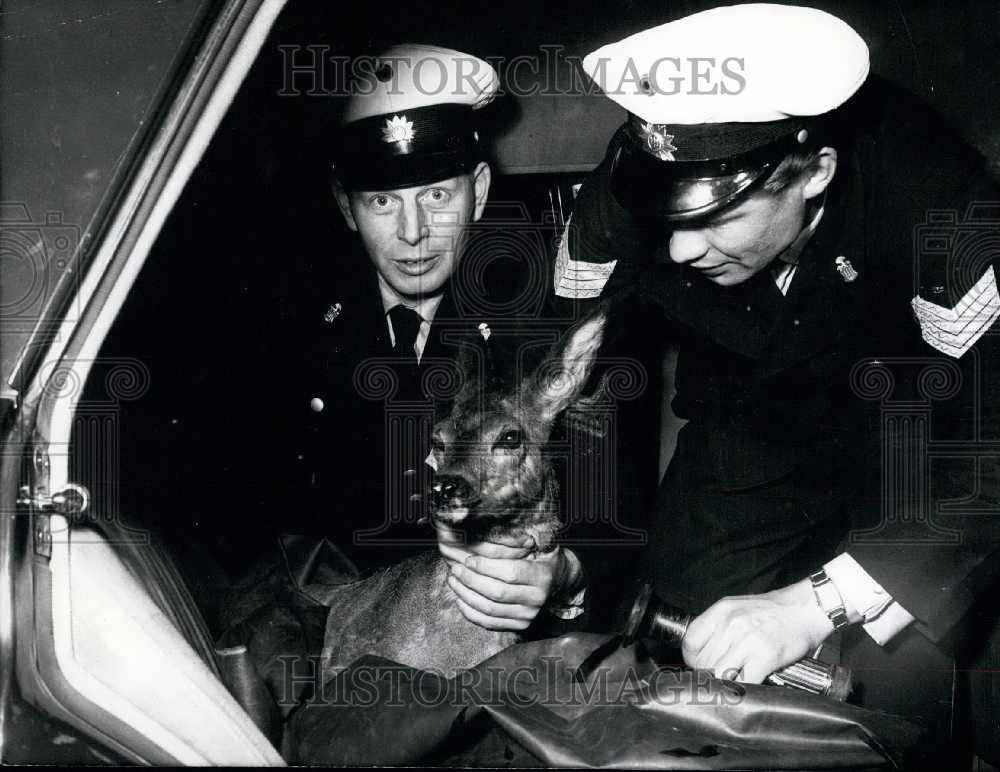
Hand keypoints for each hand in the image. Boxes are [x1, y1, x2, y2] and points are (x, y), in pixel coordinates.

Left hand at [435, 523, 579, 630]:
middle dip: (471, 580)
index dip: (485, 567)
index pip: (510, 573)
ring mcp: (528, 615)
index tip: (469, 559)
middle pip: (496, 593)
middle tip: (456, 569)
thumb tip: (500, 524)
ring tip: (453, 581)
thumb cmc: (544, 556)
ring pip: (490, 609)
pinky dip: (471, 612)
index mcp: (542, 576)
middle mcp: (536, 599)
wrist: (560, 581)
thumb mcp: (541, 542)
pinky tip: (459, 598)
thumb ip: (523, 536)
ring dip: (466, 595)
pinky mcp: (519, 626)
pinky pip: (489, 623)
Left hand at [681, 579, 834, 683]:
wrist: (808, 607)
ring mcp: (748, 640)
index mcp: (721, 611)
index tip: (700, 665)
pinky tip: (750, 683)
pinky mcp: (766, 656)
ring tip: (734, 681)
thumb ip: (718, 626)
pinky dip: (744, 688)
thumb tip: (702, 652)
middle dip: (709, 674)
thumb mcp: (738, 607)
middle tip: (721, 676)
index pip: (690, 642)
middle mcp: (731, 624)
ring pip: (719, 674)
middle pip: (703, 662)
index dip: (692, 659)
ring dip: (724, 683)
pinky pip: (743, 681)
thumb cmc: (774, 610)